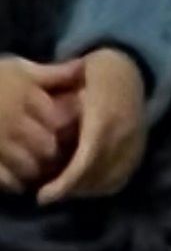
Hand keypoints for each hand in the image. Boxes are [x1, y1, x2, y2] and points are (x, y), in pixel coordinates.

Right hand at [0, 58, 82, 192]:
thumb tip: (83, 68)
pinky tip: (18, 178)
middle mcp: (12, 121)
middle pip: (46, 147)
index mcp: (25, 96)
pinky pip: (6, 180)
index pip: (57, 120)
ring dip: (36, 169)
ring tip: (38, 166)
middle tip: (55, 153)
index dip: (66, 128)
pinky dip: (15, 182)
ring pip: (28, 166)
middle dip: (53, 151)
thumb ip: (51, 74)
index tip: (70, 130)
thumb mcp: (19, 70)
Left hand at [38, 48, 146, 203]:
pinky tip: (85, 183)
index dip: (65, 183)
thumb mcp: (74, 81)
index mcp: (104, 116)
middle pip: (95, 176)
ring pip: (108, 182)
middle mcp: (124, 133)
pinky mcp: (140, 149)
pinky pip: (121, 179)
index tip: (43, 195)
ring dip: (84, 190)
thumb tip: (49, 132)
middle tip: (48, 192)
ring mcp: (136, 142)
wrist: (132, 67)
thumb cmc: (97, 72)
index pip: (86, 161)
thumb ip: (61, 106)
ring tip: (65, 188)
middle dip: (69, 190)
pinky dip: (101, 187)